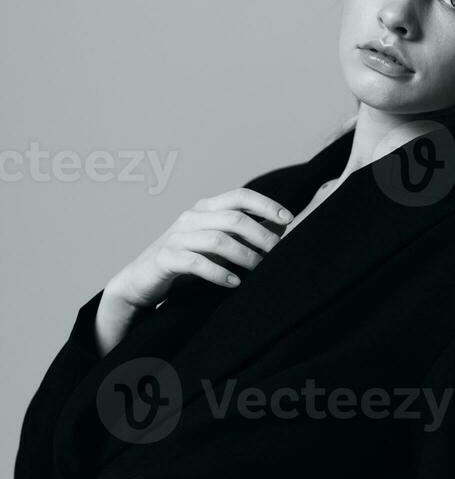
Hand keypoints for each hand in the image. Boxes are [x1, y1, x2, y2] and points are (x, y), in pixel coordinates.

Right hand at [107, 188, 293, 309]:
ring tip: (260, 270)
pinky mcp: (165, 258)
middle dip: (261, 235)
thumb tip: (280, 228)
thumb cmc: (186, 260)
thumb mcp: (217, 243)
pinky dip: (219, 273)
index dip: (266, 204)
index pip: (240, 196)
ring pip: (218, 240)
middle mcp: (191, 217)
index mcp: (206, 208)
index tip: (289, 219)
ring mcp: (177, 236)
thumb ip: (244, 233)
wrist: (141, 280)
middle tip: (278, 253)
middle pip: (234, 218)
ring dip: (245, 256)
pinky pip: (196, 262)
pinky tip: (234, 282)